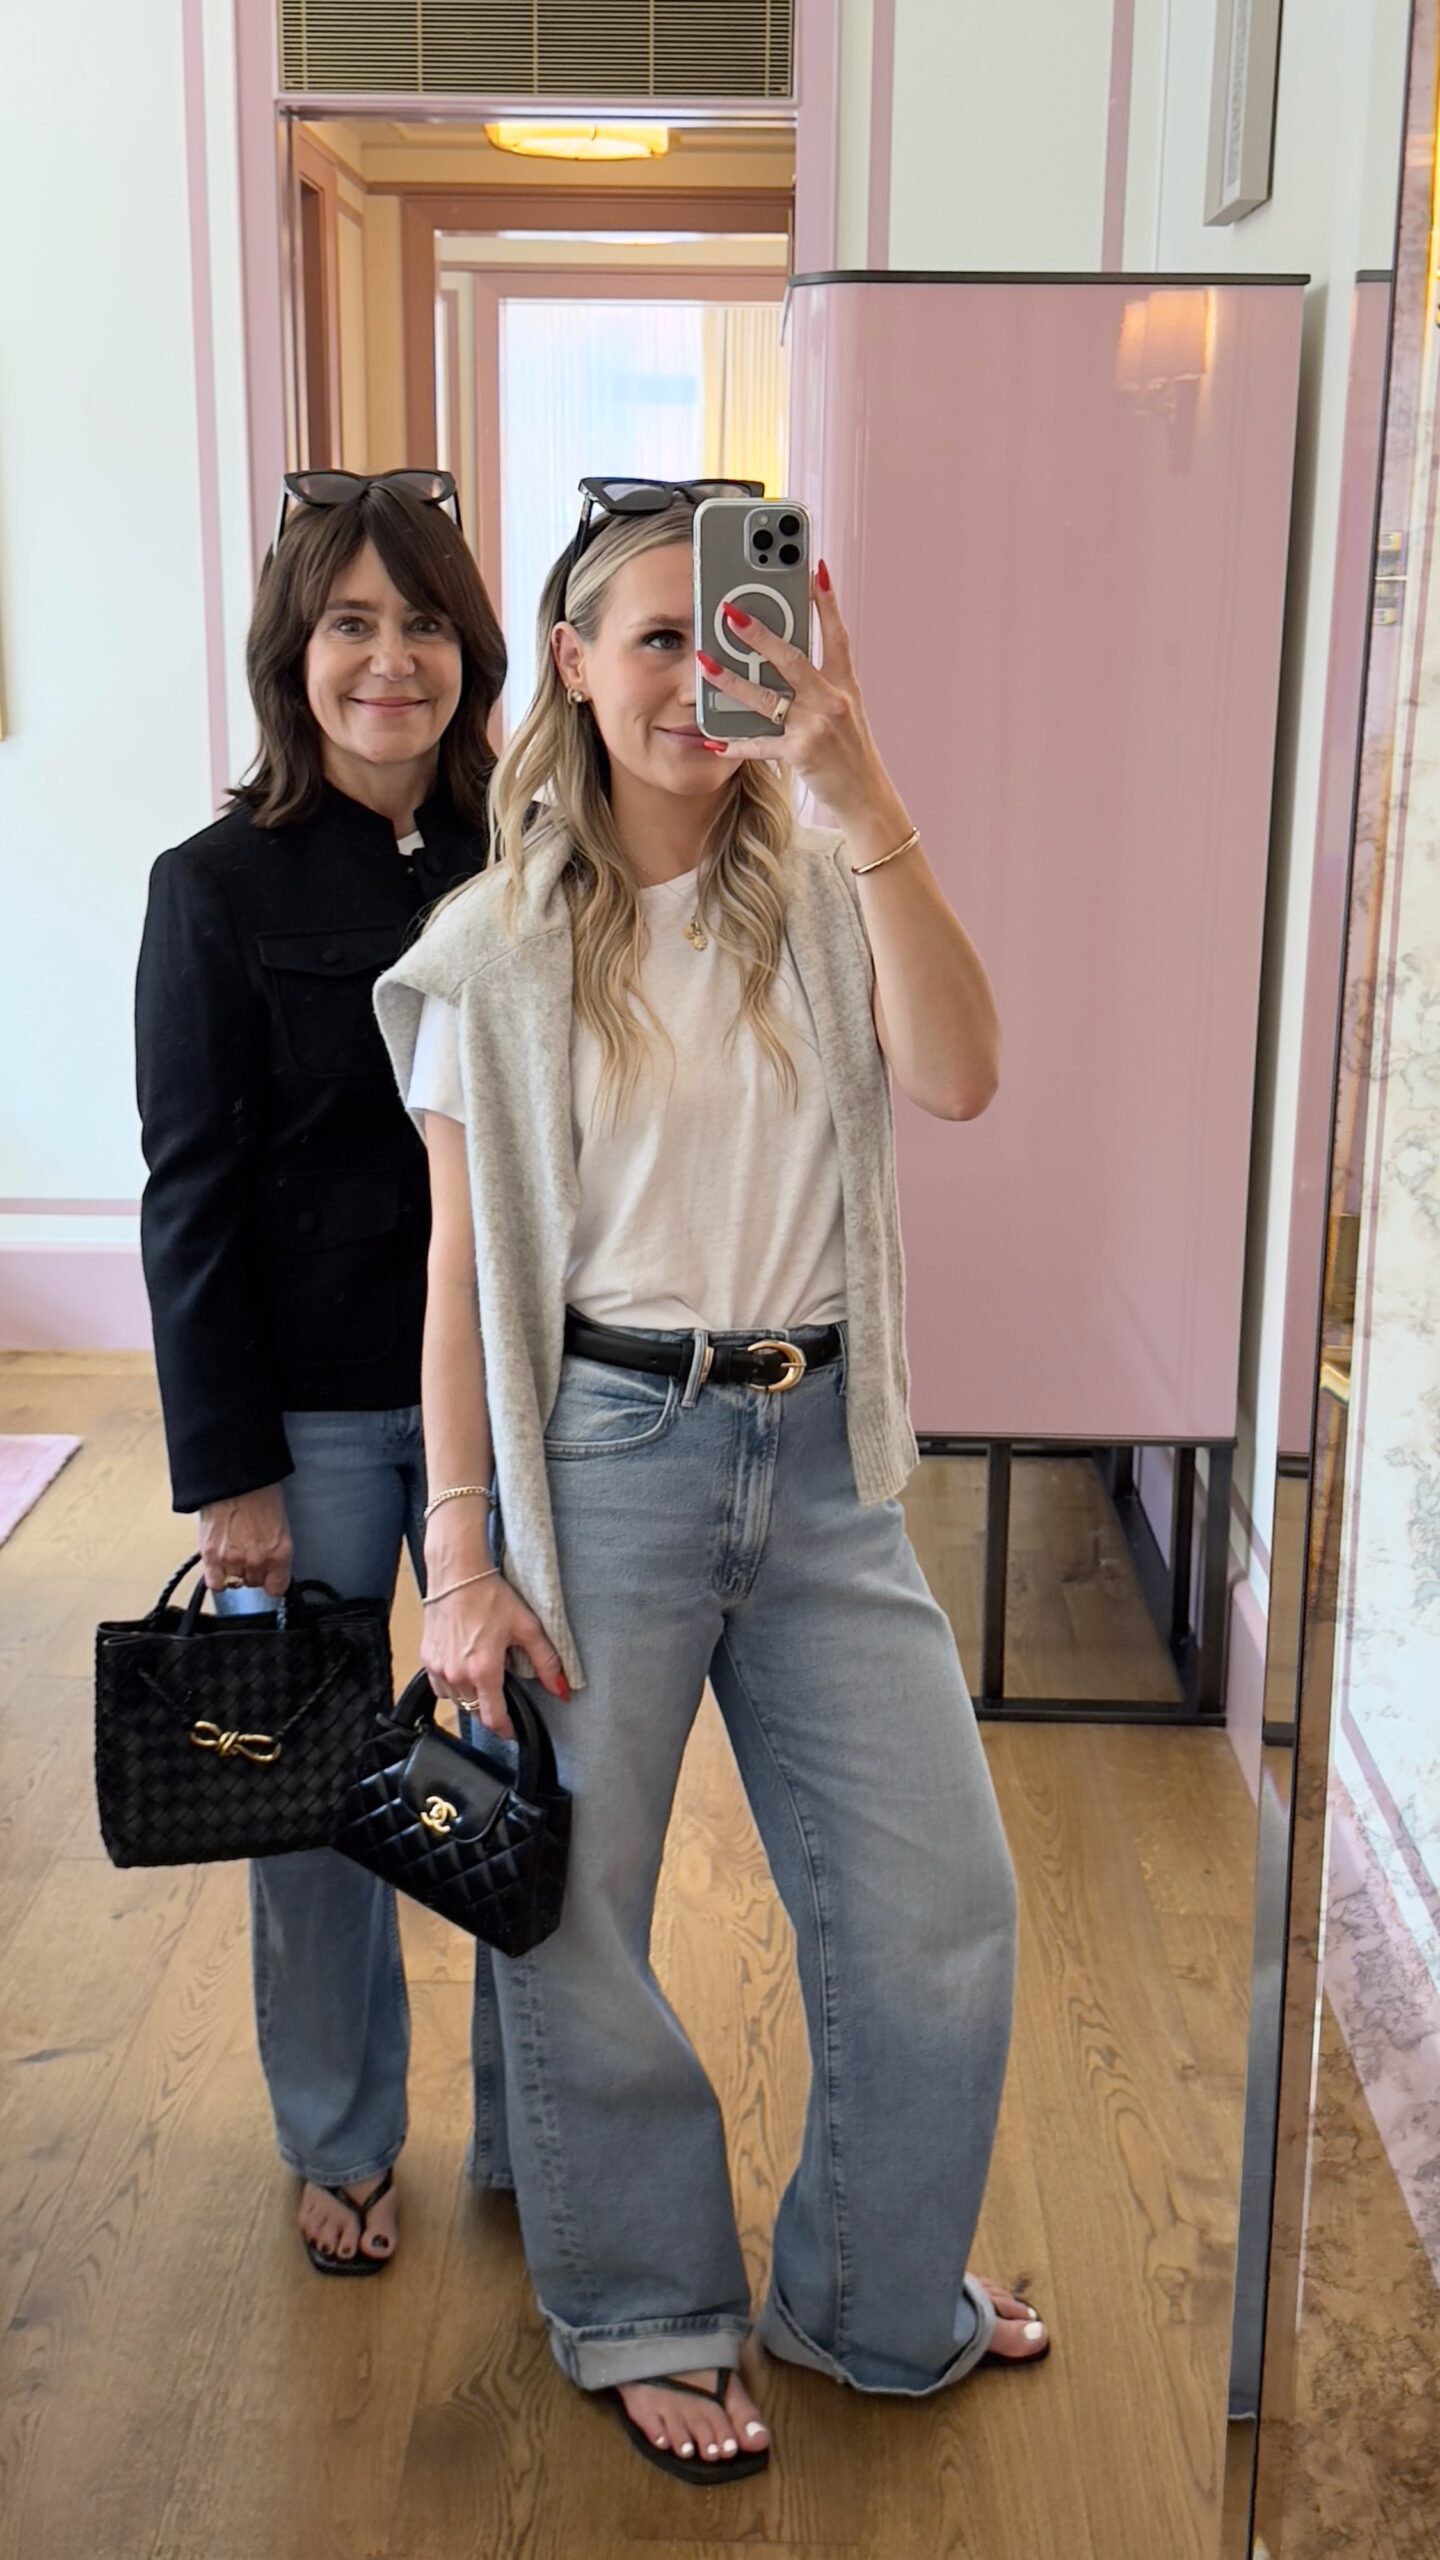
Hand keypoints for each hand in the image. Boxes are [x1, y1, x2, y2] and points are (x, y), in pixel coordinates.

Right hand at [198, 1485, 292, 1596]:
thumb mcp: (280, 1522)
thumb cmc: (259, 1492)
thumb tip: (271, 1560)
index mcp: (280, 1552)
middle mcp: (258, 1561)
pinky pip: (215, 1583)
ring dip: (233, 1570)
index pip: (278, 1588)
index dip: (272, 1581)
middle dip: (252, 1571)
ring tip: (232, 1550)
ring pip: (234, 1582)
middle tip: (248, 1553)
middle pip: (254, 1583)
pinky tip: (218, 1564)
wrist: (234, 1478)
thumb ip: (275, 1547)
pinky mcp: (211, 1557)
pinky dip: (216, 1577)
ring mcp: (233, 1560)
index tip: (269, 1578)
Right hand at [421, 1572, 569, 1740]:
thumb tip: (561, 1689)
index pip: (492, 1718)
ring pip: (456, 1701)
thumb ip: (546, 1662)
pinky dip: (453, 1686)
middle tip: (503, 1696)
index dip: (505, 1730)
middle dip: (490, 1709)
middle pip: (475, 1711)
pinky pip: (440, 1686)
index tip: (512, 1732)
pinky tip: (464, 1669)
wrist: (457, 1575)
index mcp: (483, 1671)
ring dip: (471, 1698)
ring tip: (484, 1678)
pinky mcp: (427, 1658)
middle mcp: (457, 1675)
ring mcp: (439, 1668)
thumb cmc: (489, 1596)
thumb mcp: (527, 1628)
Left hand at [695, 563, 903, 830]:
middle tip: (729, 611)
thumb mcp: (845, 710)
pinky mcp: (803, 754)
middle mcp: (833, 700)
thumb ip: (819, 683)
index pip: (836, 634)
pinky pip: (761, 746)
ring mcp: (817, 727)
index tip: (814, 568)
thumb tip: (785, 656)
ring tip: (705, 664)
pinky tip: (713, 739)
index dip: (826, 601)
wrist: (867, 798)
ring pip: (768, 699)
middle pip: (792, 659)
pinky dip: (736, 745)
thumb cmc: (850, 752)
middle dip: (759, 634)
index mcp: (845, 684)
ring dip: (732, 681)